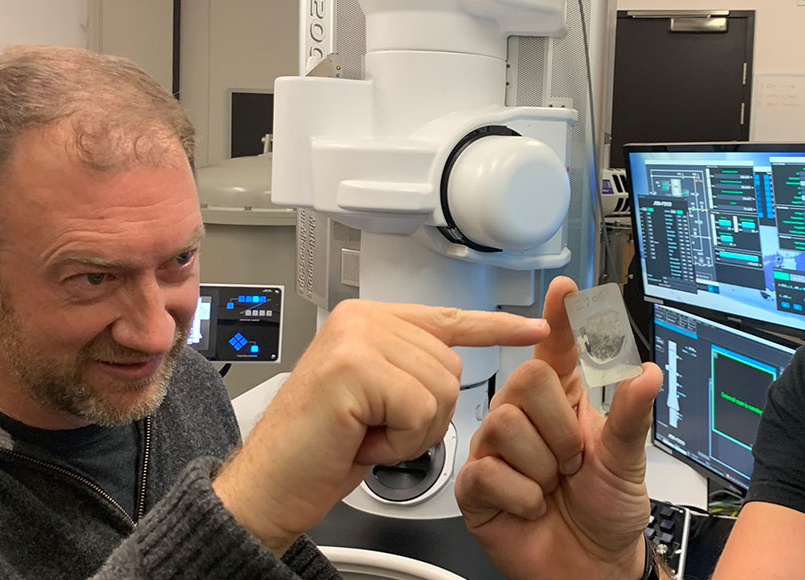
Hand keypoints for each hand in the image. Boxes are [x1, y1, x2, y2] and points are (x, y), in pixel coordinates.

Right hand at [212, 299, 549, 554]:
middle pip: (451, 365)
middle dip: (425, 414)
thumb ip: (408, 366)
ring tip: (366, 434)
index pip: (447, 318)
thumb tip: (455, 359)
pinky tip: (364, 442)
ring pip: (440, 388)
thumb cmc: (320, 449)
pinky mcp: (354, 368)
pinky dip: (400, 440)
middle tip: (375, 430)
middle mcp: (361, 319)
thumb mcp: (374, 398)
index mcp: (368, 320)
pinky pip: (419, 409)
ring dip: (412, 430)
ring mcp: (355, 339)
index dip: (494, 327)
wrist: (269, 486)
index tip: (535, 328)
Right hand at [456, 277, 663, 579]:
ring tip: (551, 486)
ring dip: (542, 466)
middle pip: (525, 379)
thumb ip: (631, 417)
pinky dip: (522, 496)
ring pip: (505, 425)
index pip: (557, 350)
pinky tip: (531, 506)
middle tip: (571, 461)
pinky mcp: (476, 485)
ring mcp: (497, 449)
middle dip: (559, 427)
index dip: (560, 318)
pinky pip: (488, 472)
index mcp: (565, 401)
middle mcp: (526, 418)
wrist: (590, 568)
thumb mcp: (629, 463)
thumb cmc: (608, 512)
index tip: (566, 290)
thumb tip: (646, 373)